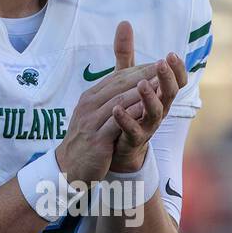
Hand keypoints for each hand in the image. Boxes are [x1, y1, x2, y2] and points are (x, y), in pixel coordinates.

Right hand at [55, 54, 163, 187]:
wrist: (67, 169)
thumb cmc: (85, 142)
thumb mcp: (92, 116)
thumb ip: (107, 101)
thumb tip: (126, 88)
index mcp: (89, 98)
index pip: (116, 78)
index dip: (138, 69)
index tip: (157, 63)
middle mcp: (89, 105)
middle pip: (119, 84)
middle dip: (143, 74)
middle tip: (164, 66)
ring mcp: (91, 121)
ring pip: (119, 100)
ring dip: (141, 90)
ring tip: (160, 82)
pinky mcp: (97, 139)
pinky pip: (117, 122)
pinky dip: (132, 113)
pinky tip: (147, 108)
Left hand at [107, 21, 186, 172]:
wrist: (115, 145)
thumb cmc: (125, 107)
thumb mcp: (124, 77)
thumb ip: (125, 54)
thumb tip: (124, 22)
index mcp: (160, 94)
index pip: (177, 80)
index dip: (178, 69)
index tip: (172, 54)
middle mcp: (158, 109)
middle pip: (170, 92)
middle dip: (167, 77)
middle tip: (162, 63)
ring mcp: (147, 125)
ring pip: (156, 112)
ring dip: (150, 97)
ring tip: (142, 84)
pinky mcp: (133, 139)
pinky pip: (133, 130)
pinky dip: (125, 119)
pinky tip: (116, 108)